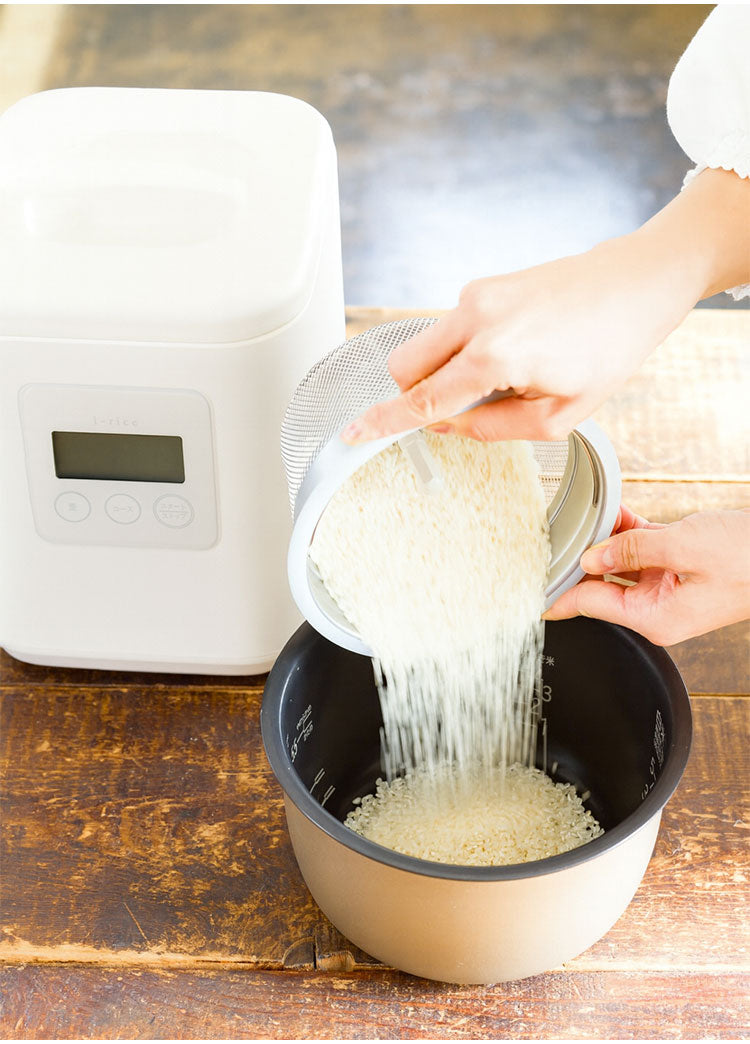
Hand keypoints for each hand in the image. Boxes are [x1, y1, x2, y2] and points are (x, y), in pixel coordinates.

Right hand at [341, 235, 700, 443]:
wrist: (636, 282)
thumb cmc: (610, 347)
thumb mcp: (561, 414)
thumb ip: (494, 428)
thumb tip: (448, 425)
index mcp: (496, 357)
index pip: (421, 400)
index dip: (382, 422)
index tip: (351, 433)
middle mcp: (476, 319)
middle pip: (404, 367)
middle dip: (414, 395)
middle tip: (461, 409)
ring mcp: (476, 295)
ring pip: (425, 347)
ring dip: (445, 372)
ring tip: (508, 377)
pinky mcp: (483, 285)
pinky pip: (451, 330)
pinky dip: (465, 351)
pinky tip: (516, 352)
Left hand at [543, 507, 749, 645]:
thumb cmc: (748, 558)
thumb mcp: (684, 548)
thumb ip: (633, 551)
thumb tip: (592, 556)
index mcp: (654, 617)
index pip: (588, 605)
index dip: (556, 591)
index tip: (526, 587)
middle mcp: (656, 607)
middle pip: (599, 585)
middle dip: (576, 559)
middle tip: (548, 536)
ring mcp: (667, 588)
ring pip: (618, 563)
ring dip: (601, 540)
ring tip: (580, 517)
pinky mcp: (679, 568)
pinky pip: (641, 550)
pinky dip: (626, 532)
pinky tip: (611, 512)